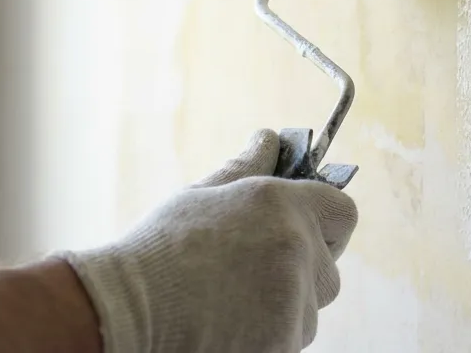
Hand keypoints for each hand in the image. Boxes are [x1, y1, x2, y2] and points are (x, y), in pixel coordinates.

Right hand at [60, 129, 358, 351]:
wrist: (127, 311)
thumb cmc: (159, 250)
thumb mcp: (201, 196)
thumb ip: (246, 168)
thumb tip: (269, 139)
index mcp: (283, 205)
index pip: (344, 212)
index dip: (326, 222)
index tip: (303, 230)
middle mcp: (298, 250)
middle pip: (330, 267)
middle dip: (303, 270)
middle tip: (254, 270)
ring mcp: (294, 302)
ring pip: (309, 308)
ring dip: (284, 305)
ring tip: (228, 298)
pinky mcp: (283, 343)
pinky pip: (290, 337)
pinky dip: (268, 334)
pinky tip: (226, 322)